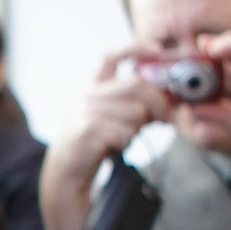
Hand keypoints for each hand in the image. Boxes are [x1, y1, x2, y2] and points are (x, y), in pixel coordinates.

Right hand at [42, 45, 170, 229]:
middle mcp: (86, 96)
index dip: (137, 48)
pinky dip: (125, 143)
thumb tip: (166, 102)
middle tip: (164, 120)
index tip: (159, 51)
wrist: (63, 180)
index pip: (112, 57)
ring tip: (124, 141)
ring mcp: (83, 112)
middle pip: (135, 85)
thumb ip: (134, 108)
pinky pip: (123, 131)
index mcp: (92, 89)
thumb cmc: (90, 152)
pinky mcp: (85, 132)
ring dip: (138, 129)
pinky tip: (113, 151)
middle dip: (157, 102)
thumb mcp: (111, 123)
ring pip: (134, 111)